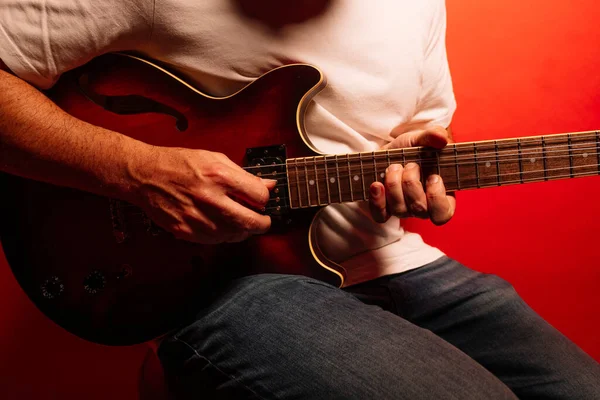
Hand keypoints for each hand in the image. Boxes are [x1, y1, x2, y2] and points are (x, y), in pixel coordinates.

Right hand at [130, 147, 274, 243]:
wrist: (145, 176)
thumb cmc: (178, 164)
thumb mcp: (214, 158)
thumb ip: (243, 174)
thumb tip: (267, 184)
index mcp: (219, 176)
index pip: (260, 196)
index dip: (264, 198)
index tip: (261, 199)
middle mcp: (210, 199)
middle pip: (252, 222)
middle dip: (263, 223)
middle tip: (263, 220)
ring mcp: (198, 218)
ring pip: (236, 235)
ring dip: (243, 230)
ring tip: (240, 220)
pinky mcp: (187, 232)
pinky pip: (217, 241)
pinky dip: (225, 235)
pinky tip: (222, 224)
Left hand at [369, 126, 455, 224]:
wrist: (392, 150)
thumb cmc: (414, 147)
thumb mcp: (424, 138)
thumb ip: (434, 136)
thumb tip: (441, 138)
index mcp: (441, 196)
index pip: (443, 214)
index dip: (437, 198)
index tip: (433, 176)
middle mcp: (423, 207)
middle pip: (419, 210)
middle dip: (412, 185)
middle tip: (410, 165)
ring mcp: (403, 209)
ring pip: (399, 210)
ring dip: (394, 186)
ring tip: (393, 167)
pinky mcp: (385, 207)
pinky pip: (381, 215)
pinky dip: (377, 201)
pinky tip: (376, 185)